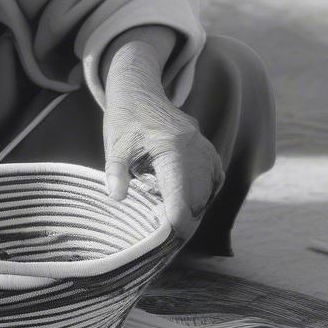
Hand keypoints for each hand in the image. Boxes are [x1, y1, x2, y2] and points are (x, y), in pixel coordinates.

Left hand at [101, 41, 223, 239]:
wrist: (139, 90)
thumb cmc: (125, 119)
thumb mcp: (115, 145)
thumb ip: (115, 171)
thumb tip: (116, 197)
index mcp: (171, 148)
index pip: (181, 194)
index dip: (177, 220)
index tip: (170, 237)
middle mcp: (193, 148)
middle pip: (197, 196)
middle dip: (185, 219)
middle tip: (169, 236)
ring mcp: (203, 146)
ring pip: (208, 189)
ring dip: (195, 207)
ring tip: (176, 220)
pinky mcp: (206, 148)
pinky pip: (213, 177)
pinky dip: (203, 193)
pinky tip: (187, 199)